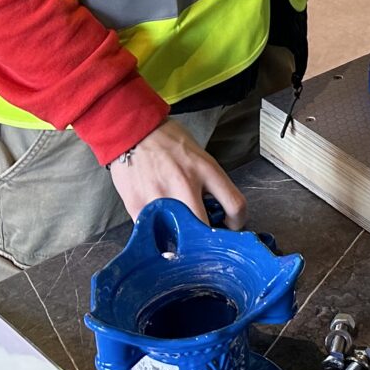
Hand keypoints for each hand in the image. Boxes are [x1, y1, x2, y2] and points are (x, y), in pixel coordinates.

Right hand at [107, 119, 246, 226]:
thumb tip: (216, 209)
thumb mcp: (198, 155)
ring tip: (179, 230)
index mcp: (205, 169)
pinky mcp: (138, 206)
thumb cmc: (166, 141)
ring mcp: (161, 197)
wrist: (132, 131)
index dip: (237, 221)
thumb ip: (208, 181)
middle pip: (206, 228)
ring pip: (179, 236)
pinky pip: (154, 232)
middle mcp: (185, 184)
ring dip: (182, 238)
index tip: (230, 224)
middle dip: (208, 236)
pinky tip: (159, 222)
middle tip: (205, 235)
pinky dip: (158, 232)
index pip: (234, 204)